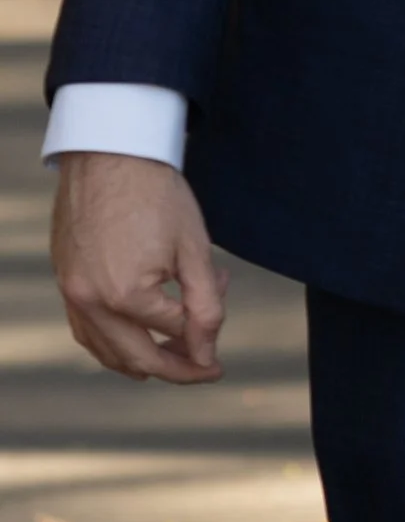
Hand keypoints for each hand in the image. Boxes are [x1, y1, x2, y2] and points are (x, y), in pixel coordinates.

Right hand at [52, 154, 228, 383]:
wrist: (112, 151)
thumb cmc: (158, 195)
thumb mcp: (195, 252)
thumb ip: (205, 309)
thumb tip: (206, 355)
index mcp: (126, 294)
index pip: (175, 333)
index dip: (206, 343)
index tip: (223, 354)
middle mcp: (89, 300)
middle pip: (137, 357)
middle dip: (176, 369)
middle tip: (205, 370)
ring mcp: (71, 291)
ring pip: (106, 350)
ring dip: (142, 362)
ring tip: (174, 361)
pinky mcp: (64, 279)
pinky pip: (85, 329)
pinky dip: (112, 344)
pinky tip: (134, 342)